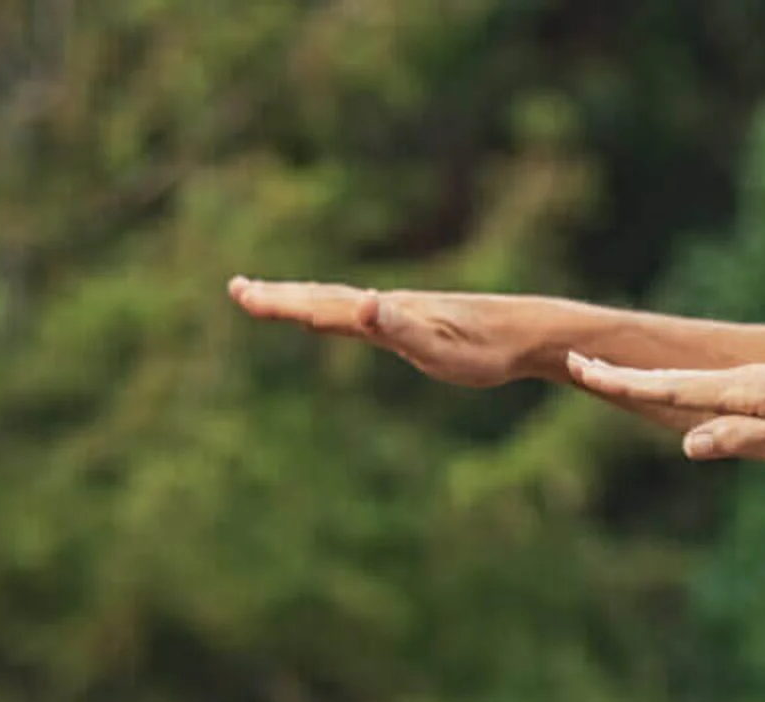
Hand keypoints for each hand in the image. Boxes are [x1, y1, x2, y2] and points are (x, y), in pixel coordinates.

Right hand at [226, 276, 545, 386]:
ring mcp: (400, 311)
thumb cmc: (485, 348)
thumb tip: (361, 302)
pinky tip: (346, 311)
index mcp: (381, 312)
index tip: (241, 292)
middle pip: (321, 297)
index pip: (319, 306)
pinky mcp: (418, 320)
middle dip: (278, 296)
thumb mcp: (439, 346)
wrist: (527, 333)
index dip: (280, 302)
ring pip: (341, 300)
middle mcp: (385, 305)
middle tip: (237, 289)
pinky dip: (339, 307)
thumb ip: (397, 327)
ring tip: (272, 295)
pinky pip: (365, 311)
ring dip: (303, 297)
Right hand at [560, 355, 764, 470]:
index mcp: (745, 391)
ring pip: (698, 383)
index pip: (671, 387)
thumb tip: (689, 445)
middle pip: (675, 379)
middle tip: (579, 363)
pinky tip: (690, 395)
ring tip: (617, 379)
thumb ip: (743, 442)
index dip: (624, 381)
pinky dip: (691, 388)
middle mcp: (750, 380)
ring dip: (654, 380)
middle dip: (627, 375)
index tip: (580, 367)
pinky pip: (723, 390)